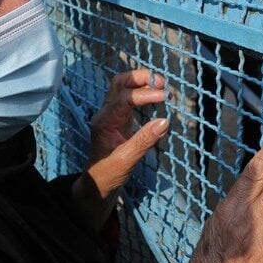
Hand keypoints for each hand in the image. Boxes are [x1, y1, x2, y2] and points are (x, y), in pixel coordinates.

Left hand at [71, 69, 168, 228]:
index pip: (125, 98)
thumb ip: (144, 140)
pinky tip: (155, 97)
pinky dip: (142, 92)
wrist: (97, 184)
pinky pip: (128, 98)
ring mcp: (110, 115)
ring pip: (123, 87)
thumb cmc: (108, 174)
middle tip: (163, 83)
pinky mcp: (117, 119)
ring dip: (142, 82)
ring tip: (162, 87)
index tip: (165, 97)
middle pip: (120, 83)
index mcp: (105, 121)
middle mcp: (105, 113)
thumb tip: (165, 122)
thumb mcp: (127, 160)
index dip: (146, 94)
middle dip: (141, 78)